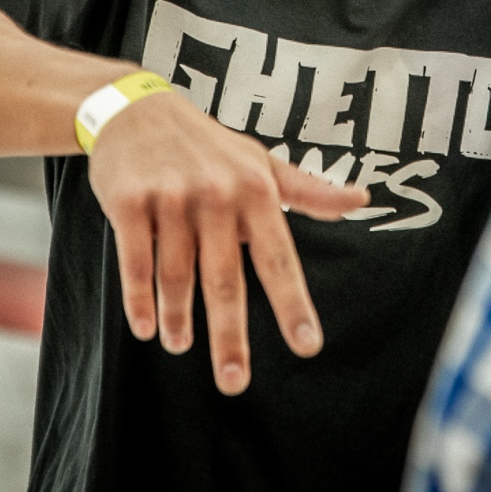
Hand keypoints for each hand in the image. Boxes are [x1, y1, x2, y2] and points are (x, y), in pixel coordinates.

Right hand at [88, 92, 367, 394]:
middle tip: (234, 381)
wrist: (138, 110)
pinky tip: (146, 327)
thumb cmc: (210, 147)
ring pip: (177, 275)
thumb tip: (361, 199)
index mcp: (256, 191)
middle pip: (225, 279)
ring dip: (179, 318)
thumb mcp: (261, 162)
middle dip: (230, 336)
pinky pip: (135, 261)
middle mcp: (217, 194)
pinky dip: (140, 299)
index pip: (279, 258)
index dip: (293, 305)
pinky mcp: (129, 201)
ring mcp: (171, 197)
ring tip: (182, 346)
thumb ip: (308, 190)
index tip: (308, 346)